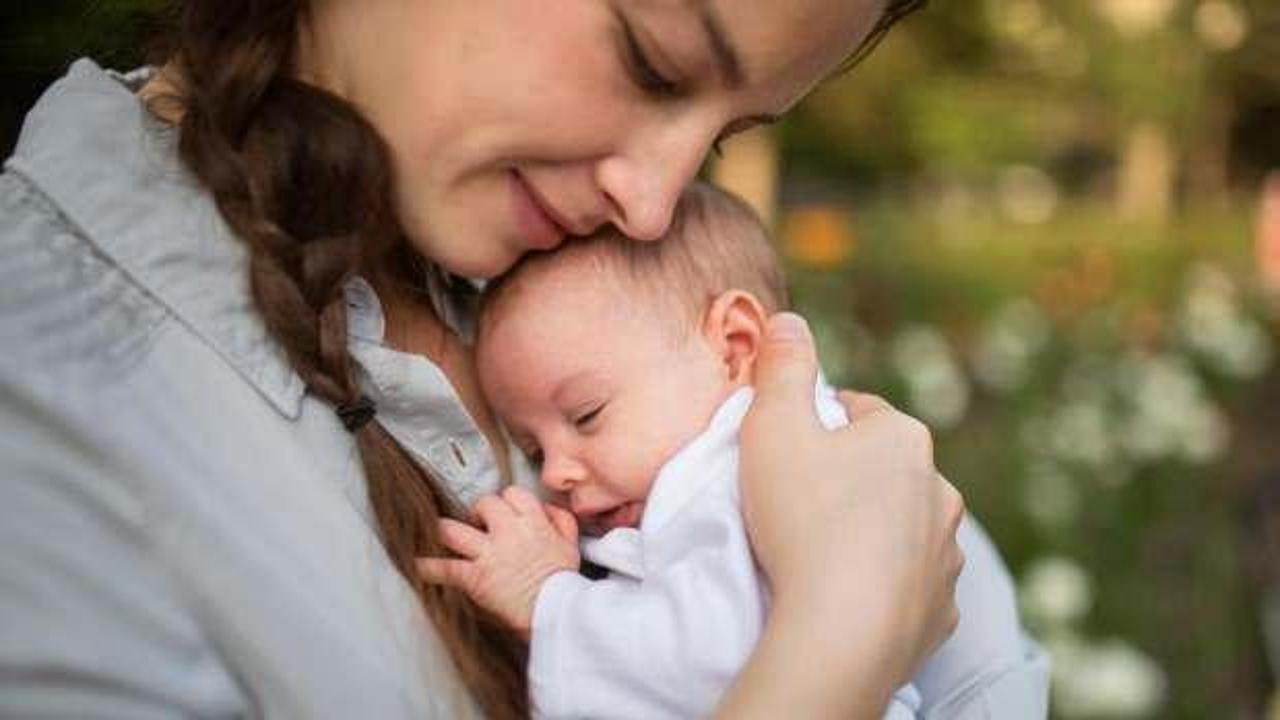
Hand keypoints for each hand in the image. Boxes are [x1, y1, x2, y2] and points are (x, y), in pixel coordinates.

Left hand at [417, 486, 580, 636]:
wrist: (555, 612)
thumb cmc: (563, 581)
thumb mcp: (570, 544)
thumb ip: (560, 519)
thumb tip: (546, 508)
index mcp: (532, 521)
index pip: (512, 494)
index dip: (507, 501)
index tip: (504, 512)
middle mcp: (507, 532)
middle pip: (483, 504)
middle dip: (478, 511)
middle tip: (478, 523)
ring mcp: (488, 554)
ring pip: (453, 530)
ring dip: (443, 531)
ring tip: (437, 532)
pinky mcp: (475, 577)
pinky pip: (444, 568)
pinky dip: (428, 568)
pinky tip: (416, 565)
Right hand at [732, 312, 964, 711]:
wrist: (842, 632)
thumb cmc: (803, 518)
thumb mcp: (773, 426)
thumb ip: (782, 367)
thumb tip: (790, 320)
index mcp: (903, 438)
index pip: (858, 412)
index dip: (817, 426)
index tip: (786, 453)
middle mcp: (940, 490)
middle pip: (885, 470)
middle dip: (849, 479)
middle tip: (797, 504)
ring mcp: (946, 553)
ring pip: (904, 527)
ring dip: (872, 532)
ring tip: (821, 554)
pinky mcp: (942, 610)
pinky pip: (910, 585)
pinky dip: (885, 585)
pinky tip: (847, 595)